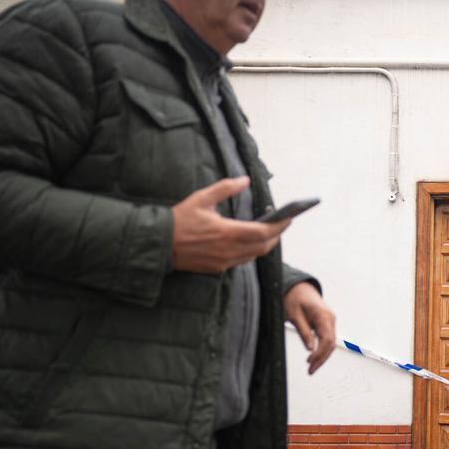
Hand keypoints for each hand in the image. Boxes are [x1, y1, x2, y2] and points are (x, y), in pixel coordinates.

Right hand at [171, 177, 288, 272]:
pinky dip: (252, 251)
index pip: (263, 232)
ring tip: (271, 231)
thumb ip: (225, 188)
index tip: (289, 218)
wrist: (159, 244)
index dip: (279, 226)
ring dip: (265, 244)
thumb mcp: (202, 198)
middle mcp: (228, 250)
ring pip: (254, 255)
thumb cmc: (180, 219)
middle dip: (277, 235)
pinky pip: (242, 261)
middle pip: (263, 246)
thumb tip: (245, 180)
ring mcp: (223, 261)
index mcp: (226, 232)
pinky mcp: (217, 268)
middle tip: (283, 224)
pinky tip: (252, 241)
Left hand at [284, 281, 335, 373]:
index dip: (320, 354)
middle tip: (310, 371)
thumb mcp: (294, 315)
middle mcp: (330, 319)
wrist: (298, 287)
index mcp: (324, 316)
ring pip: (330, 343)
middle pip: (331, 344)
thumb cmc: (294, 298)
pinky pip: (327, 339)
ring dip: (322, 356)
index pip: (327, 340)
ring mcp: (330, 321)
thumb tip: (310, 349)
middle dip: (322, 359)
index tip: (310, 363)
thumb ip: (304, 332)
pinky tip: (313, 358)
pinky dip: (321, 349)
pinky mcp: (326, 323)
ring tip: (311, 368)